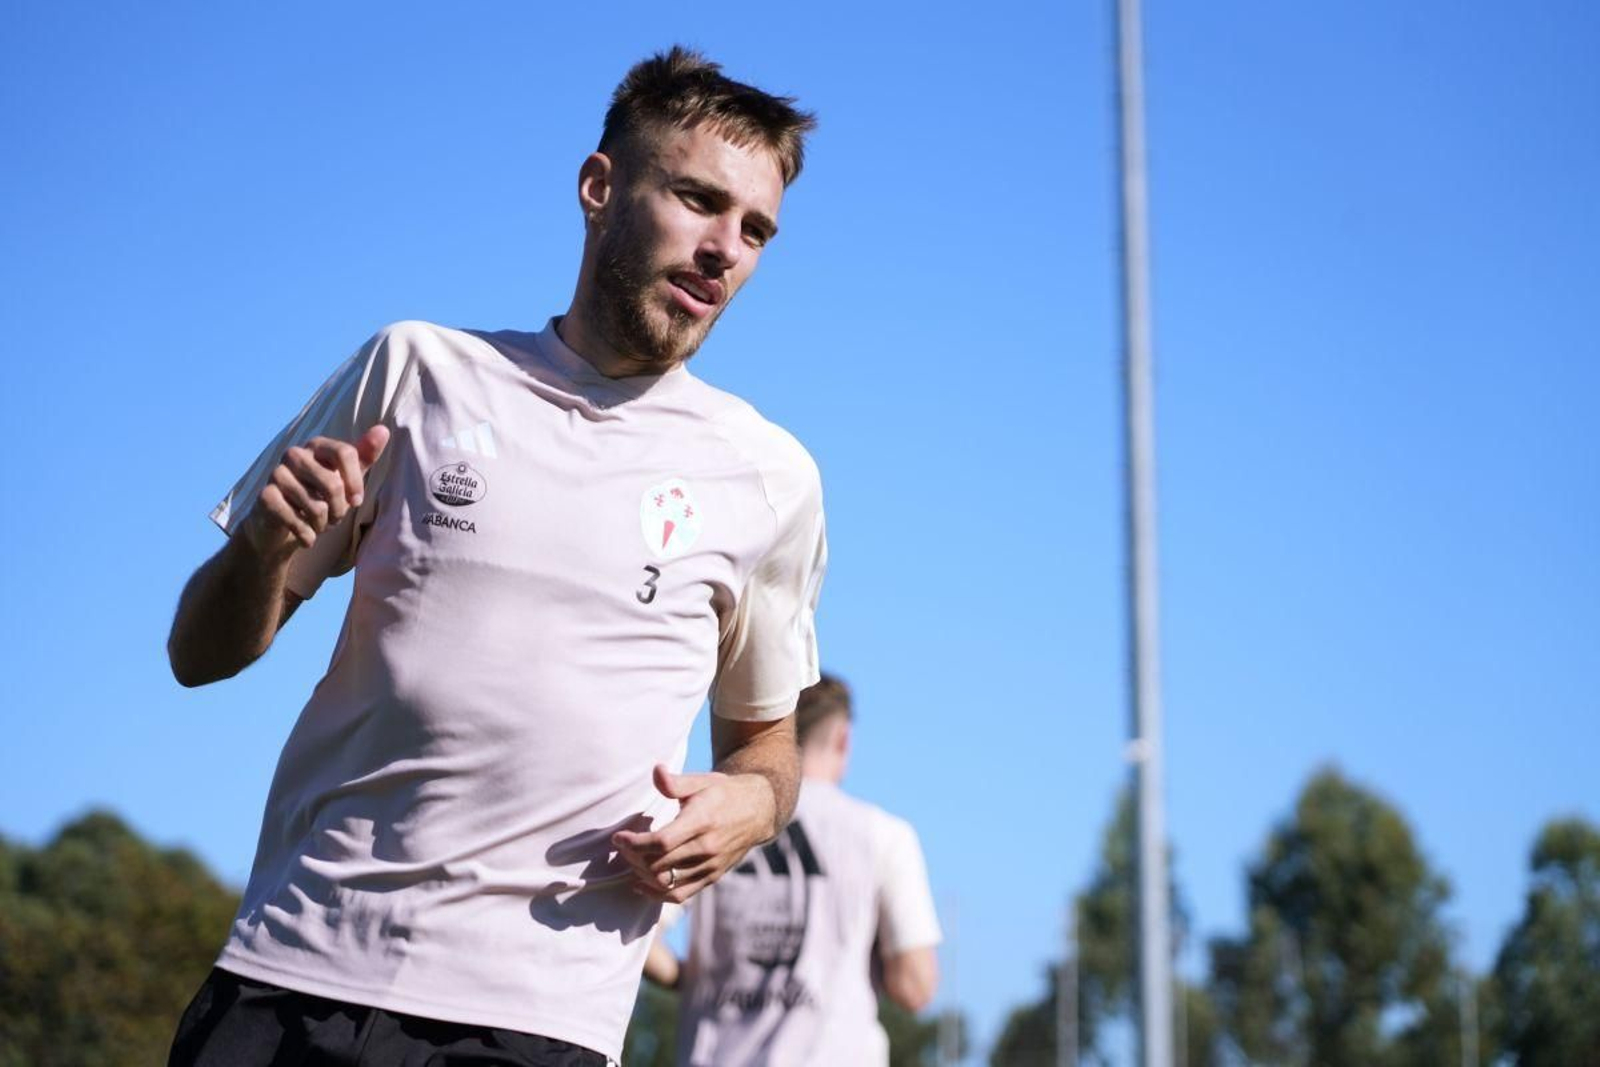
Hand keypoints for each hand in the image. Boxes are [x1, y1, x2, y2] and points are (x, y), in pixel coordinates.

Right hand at [239, 425, 389, 556]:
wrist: (282, 525)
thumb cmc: (319, 497)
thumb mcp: (346, 477)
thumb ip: (364, 455)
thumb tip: (383, 430)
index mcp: (316, 445)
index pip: (345, 453)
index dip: (356, 482)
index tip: (357, 501)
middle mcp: (294, 454)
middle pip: (333, 484)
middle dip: (340, 510)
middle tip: (334, 517)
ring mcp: (276, 474)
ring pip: (316, 507)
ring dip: (323, 525)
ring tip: (318, 523)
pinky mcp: (264, 497)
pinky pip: (296, 521)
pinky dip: (307, 536)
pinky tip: (305, 536)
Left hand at [613, 763, 777, 903]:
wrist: (758, 811)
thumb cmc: (723, 793)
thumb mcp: (701, 781)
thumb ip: (675, 782)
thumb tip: (656, 771)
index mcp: (702, 820)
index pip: (662, 842)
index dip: (635, 843)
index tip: (619, 838)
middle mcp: (707, 847)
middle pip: (659, 864)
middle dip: (633, 857)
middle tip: (622, 846)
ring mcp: (710, 865)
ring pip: (667, 881)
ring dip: (642, 874)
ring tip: (631, 860)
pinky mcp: (712, 876)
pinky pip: (680, 895)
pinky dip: (657, 895)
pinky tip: (640, 885)